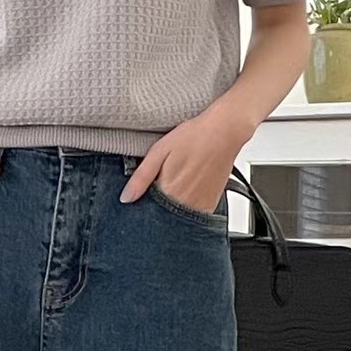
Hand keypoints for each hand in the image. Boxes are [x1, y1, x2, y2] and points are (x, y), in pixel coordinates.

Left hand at [120, 107, 251, 211]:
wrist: (225, 131)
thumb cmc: (194, 137)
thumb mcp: (159, 151)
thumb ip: (141, 177)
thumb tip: (126, 198)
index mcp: (168, 192)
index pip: (147, 212)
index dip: (142, 205)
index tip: (144, 196)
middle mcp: (184, 204)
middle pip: (162, 218)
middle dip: (157, 209)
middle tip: (165, 184)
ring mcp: (198, 208)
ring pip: (177, 219)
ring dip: (172, 209)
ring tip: (178, 185)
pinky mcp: (209, 206)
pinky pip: (193, 216)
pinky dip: (186, 209)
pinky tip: (187, 191)